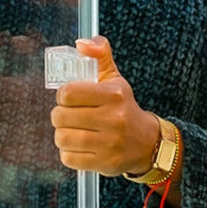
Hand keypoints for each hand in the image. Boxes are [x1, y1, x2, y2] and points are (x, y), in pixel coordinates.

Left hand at [50, 36, 160, 176]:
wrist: (146, 142)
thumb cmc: (123, 107)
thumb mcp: (115, 79)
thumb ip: (99, 54)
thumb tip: (81, 44)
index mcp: (114, 95)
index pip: (68, 93)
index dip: (62, 95)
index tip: (68, 98)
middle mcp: (114, 119)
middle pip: (61, 117)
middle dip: (59, 116)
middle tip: (68, 115)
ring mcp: (110, 144)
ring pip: (62, 138)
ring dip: (62, 135)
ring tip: (72, 131)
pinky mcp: (105, 163)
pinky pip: (69, 159)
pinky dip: (68, 153)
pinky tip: (78, 146)